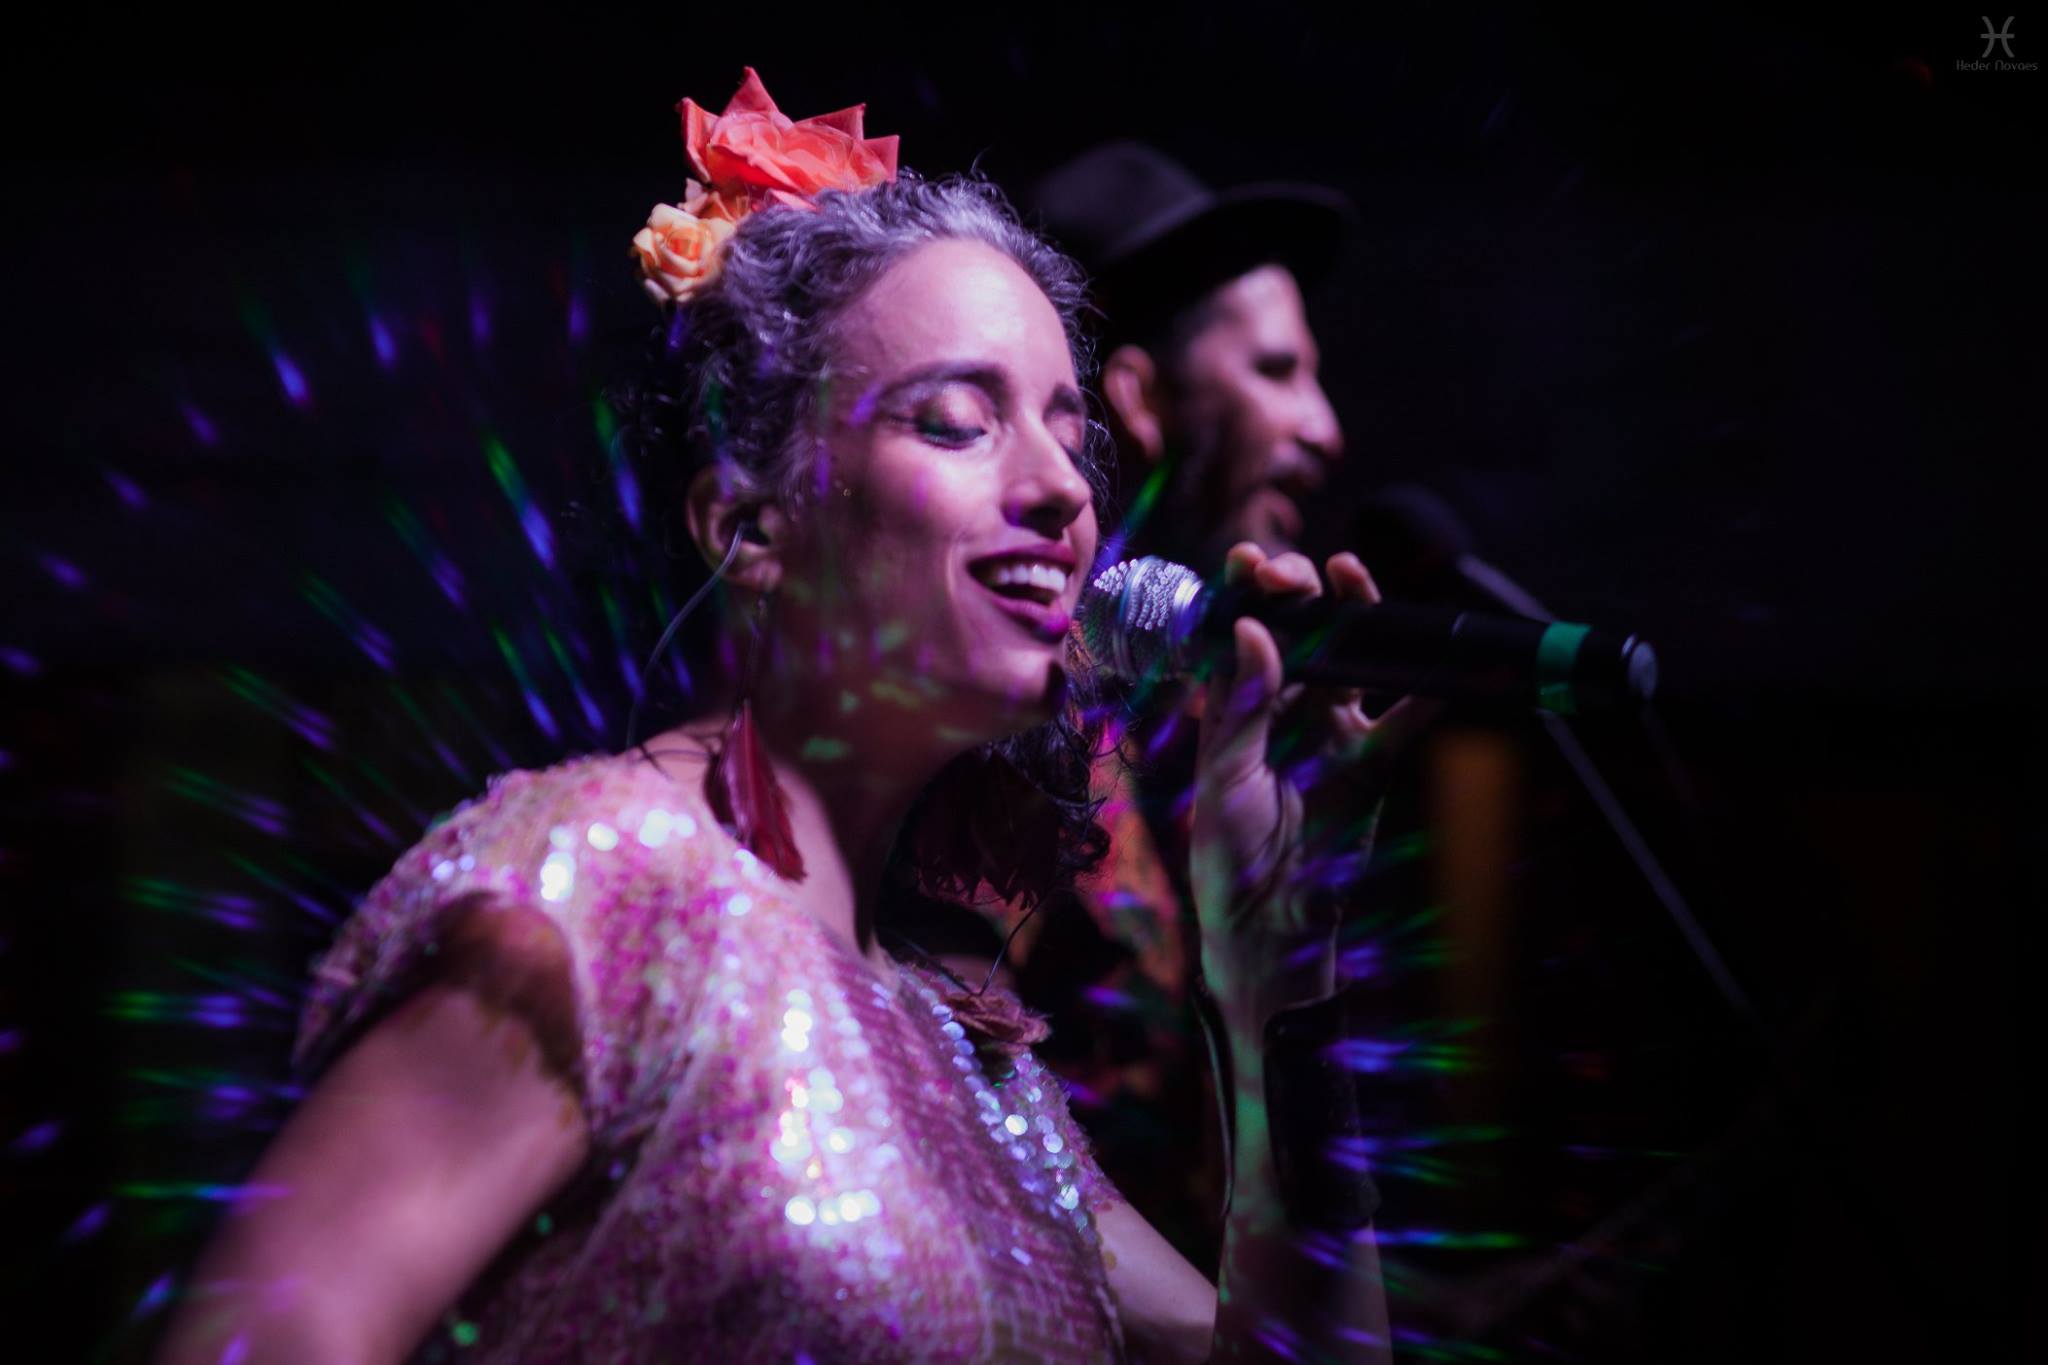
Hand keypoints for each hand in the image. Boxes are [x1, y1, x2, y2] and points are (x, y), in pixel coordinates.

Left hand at [1191, 543, 1431, 1025]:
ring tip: (1350, 576)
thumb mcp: (1224, 773)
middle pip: (1299, 631)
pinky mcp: (1371, 761)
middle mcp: (1283, 708)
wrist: (1269, 922)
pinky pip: (1402, 719)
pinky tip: (1434, 665)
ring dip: (1355, 616)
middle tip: (1298, 572)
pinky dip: (1423, 694)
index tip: (1248, 559)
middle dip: (1298, 591)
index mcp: (1234, 705)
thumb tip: (1251, 630)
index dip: (1244, 591)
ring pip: (1350, 659)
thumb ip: (1242, 703)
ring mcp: (1330, 730)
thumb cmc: (1227, 850)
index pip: (1239, 632)